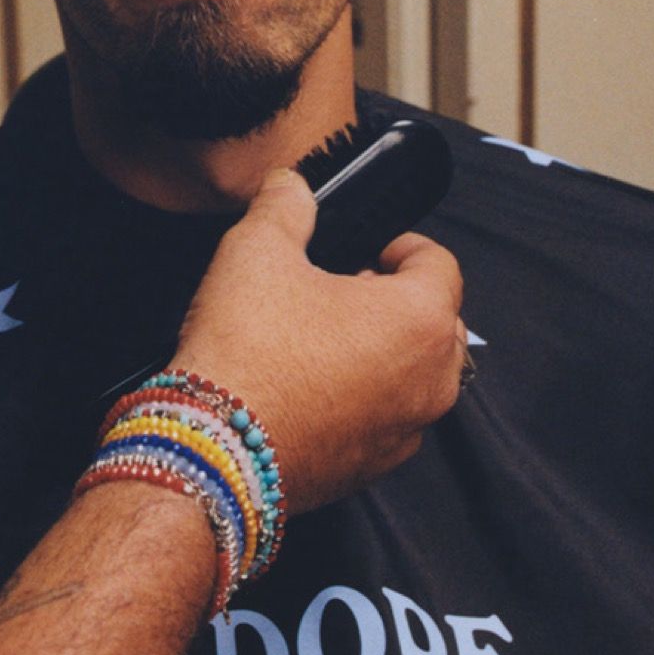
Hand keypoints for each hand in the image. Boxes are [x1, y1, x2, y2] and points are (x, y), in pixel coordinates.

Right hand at [171, 168, 465, 514]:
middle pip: (436, 322)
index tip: (368, 246)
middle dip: (396, 300)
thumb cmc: (247, 349)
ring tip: (323, 339)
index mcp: (419, 318)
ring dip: (384, 353)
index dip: (401, 244)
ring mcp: (406, 431)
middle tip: (342, 289)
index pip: (439, 262)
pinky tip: (310, 389)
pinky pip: (386, 421)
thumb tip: (291, 185)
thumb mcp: (257, 250)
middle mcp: (431, 380)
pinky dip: (363, 401)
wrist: (214, 449)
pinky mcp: (374, 469)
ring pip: (415, 376)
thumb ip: (285, 205)